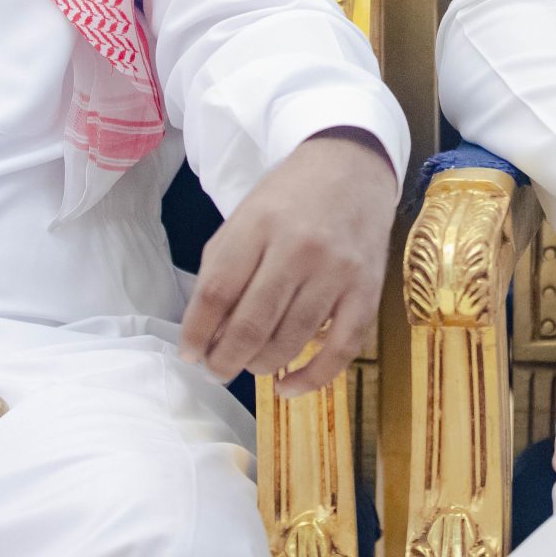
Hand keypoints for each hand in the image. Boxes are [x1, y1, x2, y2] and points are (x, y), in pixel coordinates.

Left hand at [179, 128, 396, 398]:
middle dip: (224, 360)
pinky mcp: (366, 292)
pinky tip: (288, 387)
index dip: (196, 333)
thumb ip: (221, 271)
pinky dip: (311, 379)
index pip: (217, 292)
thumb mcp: (244, 219)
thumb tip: (205, 336)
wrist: (352, 169)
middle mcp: (298, 249)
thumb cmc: (288, 200)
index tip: (189, 354)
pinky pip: (339, 351)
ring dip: (261, 366)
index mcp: (259, 225)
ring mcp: (336, 272)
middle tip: (215, 370)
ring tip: (249, 364)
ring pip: (290, 342)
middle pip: (251, 324)